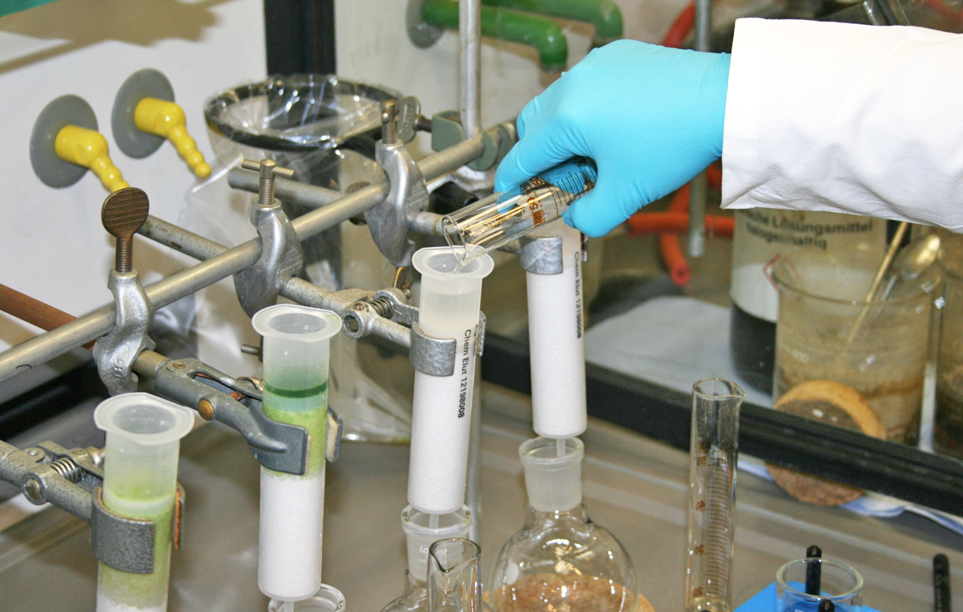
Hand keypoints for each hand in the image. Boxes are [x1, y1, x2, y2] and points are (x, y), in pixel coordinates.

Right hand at [494, 40, 729, 236]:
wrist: (723, 102)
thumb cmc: (675, 142)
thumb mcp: (626, 195)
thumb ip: (589, 217)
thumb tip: (577, 215)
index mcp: (567, 118)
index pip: (523, 155)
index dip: (513, 182)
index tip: (510, 194)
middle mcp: (574, 84)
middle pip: (534, 126)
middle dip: (542, 156)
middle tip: (572, 180)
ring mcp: (595, 65)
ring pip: (560, 103)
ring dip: (566, 133)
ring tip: (602, 156)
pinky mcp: (618, 55)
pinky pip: (588, 85)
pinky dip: (590, 109)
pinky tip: (620, 129)